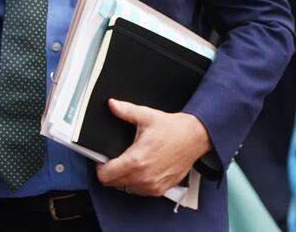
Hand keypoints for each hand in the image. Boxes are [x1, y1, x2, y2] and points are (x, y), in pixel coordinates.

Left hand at [96, 99, 211, 196]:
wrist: (195, 137)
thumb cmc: (172, 128)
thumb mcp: (145, 116)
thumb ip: (125, 110)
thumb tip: (111, 104)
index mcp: (136, 161)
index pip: (105, 176)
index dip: (99, 166)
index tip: (102, 158)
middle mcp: (144, 177)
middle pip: (113, 184)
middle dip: (109, 172)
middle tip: (114, 159)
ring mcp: (153, 186)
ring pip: (126, 189)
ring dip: (122, 178)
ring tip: (127, 163)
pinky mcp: (161, 189)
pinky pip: (140, 191)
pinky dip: (136, 183)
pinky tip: (140, 169)